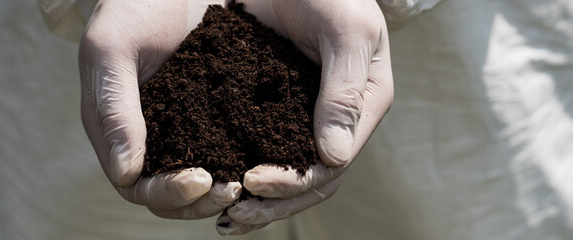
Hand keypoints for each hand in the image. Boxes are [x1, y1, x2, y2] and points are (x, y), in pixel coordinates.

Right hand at [78, 0, 242, 219]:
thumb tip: (125, 174)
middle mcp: (154, 137)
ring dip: (228, 186)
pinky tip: (272, 153)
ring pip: (207, 175)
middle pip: (175, 193)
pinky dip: (249, 158)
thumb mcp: (113, 49)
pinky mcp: (219, 112)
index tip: (202, 181)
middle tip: (235, 189)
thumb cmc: (133, 6)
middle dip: (203, 199)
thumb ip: (113, 109)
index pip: (138, 186)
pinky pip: (233, 145)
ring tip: (257, 178)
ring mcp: (187, 127)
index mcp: (120, 131)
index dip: (168, 192)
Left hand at [216, 0, 393, 234]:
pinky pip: (258, 144)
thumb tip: (331, 157)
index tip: (253, 182)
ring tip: (222, 216)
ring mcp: (306, 115)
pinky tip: (210, 177)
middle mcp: (336, 119)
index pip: (332, 164)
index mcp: (362, 107)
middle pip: (309, 180)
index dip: (294, 182)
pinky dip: (237, 165)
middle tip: (232, 216)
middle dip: (272, 204)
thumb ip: (343, 91)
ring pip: (284, 170)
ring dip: (256, 199)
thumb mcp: (347, 31)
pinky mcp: (275, 104)